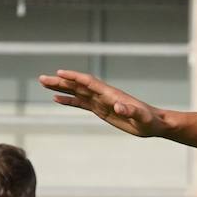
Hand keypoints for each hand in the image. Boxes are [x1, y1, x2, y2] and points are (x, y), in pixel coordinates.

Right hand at [38, 70, 167, 137]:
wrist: (155, 124)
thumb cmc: (150, 120)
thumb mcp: (142, 117)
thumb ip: (131, 111)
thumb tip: (120, 107)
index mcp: (111, 94)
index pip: (90, 82)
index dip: (75, 77)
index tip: (60, 72)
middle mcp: (104, 95)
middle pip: (78, 85)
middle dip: (61, 81)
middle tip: (42, 78)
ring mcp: (102, 102)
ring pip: (77, 92)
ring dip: (61, 88)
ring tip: (44, 84)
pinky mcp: (101, 110)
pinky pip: (82, 103)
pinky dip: (69, 101)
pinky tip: (57, 99)